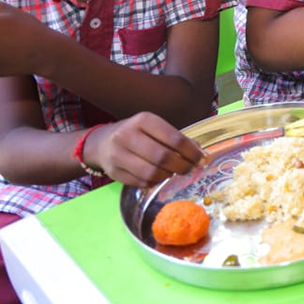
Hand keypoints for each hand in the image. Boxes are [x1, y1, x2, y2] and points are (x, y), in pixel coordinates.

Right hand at [86, 113, 204, 187]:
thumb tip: (201, 155)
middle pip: (163, 157)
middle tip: (190, 168)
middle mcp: (127, 135)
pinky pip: (141, 182)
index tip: (201, 158)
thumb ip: (177, 139)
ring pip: (152, 173)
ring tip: (174, 172)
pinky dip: (155, 182)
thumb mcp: (155, 128)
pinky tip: (159, 176)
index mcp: (143, 120)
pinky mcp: (113, 172)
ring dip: (168, 175)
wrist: (102, 142)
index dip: (191, 152)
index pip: (174, 138)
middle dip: (182, 166)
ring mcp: (118, 155)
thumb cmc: (137, 134)